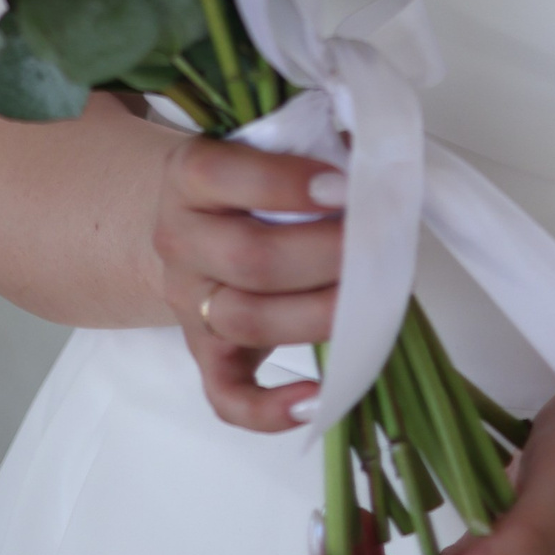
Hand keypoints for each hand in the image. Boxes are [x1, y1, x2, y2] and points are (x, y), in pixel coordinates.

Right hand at [148, 136, 346, 433]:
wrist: (193, 229)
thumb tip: (376, 158)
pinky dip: (271, 409)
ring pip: (245, 321)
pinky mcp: (206, 355)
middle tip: (373, 245)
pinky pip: (226, 397)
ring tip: (370, 300)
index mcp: (188, 176)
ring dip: (317, 315)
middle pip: (247, 258)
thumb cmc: (253, 183)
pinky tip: (318, 397)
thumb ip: (312, 144)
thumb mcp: (265, 147)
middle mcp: (179, 240)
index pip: (221, 175)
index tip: (345, 188)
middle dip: (323, 255)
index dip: (285, 183)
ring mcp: (188, 304)